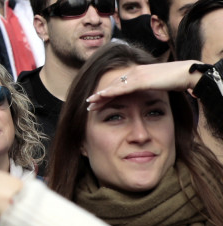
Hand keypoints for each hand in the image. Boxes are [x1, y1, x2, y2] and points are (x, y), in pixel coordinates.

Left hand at [85, 61, 204, 111]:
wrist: (187, 73)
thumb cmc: (176, 80)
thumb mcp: (158, 85)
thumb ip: (149, 89)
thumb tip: (145, 97)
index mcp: (138, 73)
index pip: (118, 84)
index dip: (106, 93)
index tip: (96, 101)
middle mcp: (134, 72)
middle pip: (112, 85)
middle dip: (99, 95)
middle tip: (87, 104)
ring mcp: (137, 75)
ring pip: (114, 87)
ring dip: (100, 95)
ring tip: (89, 103)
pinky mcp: (141, 80)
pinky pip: (122, 87)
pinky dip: (110, 92)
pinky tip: (100, 96)